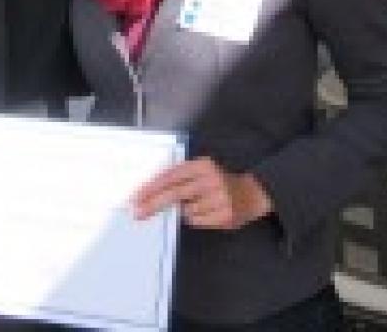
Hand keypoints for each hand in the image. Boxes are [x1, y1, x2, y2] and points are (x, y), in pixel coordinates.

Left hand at [132, 157, 272, 229]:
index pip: (170, 176)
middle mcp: (211, 179)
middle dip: (153, 204)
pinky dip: (196, 218)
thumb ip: (179, 178)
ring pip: (185, 211)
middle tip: (138, 212)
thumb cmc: (217, 181)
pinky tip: (208, 211)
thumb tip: (148, 194)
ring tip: (201, 203)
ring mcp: (220, 198)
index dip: (151, 187)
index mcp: (202, 165)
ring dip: (185, 210)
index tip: (136, 197)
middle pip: (174, 193)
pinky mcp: (225, 216)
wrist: (251, 193)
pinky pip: (197, 221)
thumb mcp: (200, 171)